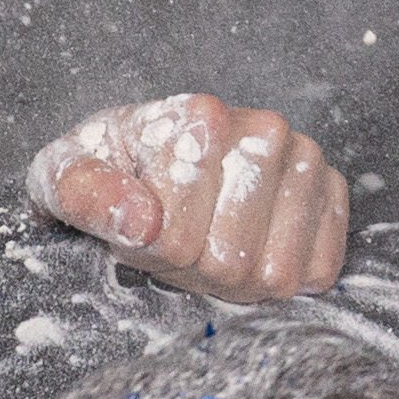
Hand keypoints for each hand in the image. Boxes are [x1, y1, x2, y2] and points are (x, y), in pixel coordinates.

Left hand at [30, 92, 356, 298]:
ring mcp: (306, 158)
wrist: (154, 151)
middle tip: (178, 242)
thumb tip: (141, 225)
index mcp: (200, 116)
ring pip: (276, 270)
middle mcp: (265, 128)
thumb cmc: (109, 168)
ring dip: (238, 279)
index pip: (179, 239)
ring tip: (213, 243)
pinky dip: (286, 281)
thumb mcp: (66, 177)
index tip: (141, 229)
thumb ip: (90, 197)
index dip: (152, 254)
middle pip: (231, 259)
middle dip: (195, 268)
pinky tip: (256, 250)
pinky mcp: (332, 190)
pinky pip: (320, 270)